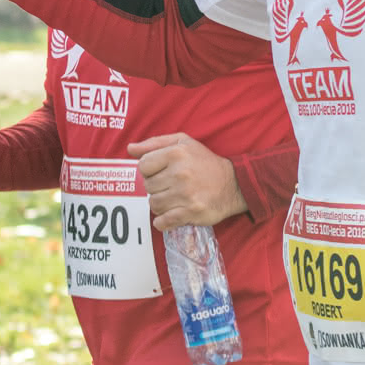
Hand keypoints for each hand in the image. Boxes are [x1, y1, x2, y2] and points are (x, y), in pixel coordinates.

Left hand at [128, 134, 246, 230]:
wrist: (234, 184)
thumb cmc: (205, 162)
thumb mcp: (183, 142)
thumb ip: (155, 143)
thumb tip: (130, 148)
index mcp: (176, 153)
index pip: (143, 165)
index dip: (149, 170)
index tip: (160, 173)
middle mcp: (180, 172)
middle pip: (148, 186)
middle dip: (156, 187)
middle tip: (169, 186)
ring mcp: (185, 193)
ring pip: (154, 204)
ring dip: (160, 204)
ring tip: (172, 199)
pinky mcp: (191, 211)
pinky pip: (163, 221)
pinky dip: (163, 222)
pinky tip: (170, 215)